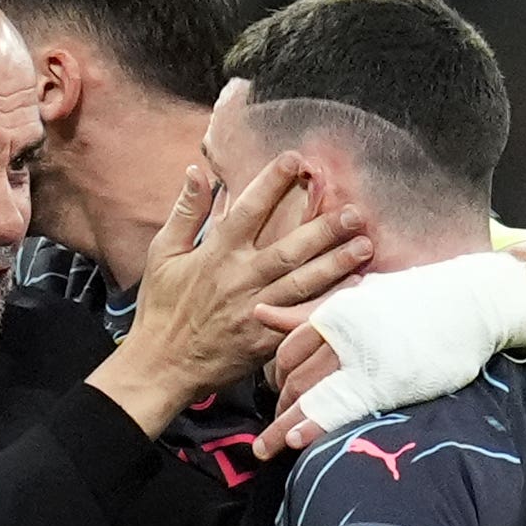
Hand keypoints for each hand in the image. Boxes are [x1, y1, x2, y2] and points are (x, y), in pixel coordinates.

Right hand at [129, 154, 369, 391]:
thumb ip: (184, 212)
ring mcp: (255, 310)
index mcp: (216, 253)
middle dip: (323, 228)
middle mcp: (240, 279)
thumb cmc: (161, 308)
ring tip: (364, 245)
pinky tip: (353, 291)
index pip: (248, 210)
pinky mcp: (265, 339)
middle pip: (289, 248)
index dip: (272, 182)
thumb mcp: (162, 254)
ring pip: (303, 283)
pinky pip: (302, 318)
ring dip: (336, 264)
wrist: (162, 366)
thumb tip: (197, 171)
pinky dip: (328, 304)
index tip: (296, 159)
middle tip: (354, 210)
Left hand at [253, 251, 525, 456]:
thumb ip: (308, 311)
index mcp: (334, 311)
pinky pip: (339, 409)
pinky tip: (296, 441)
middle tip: (267, 433)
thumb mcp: (360, 295)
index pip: (287, 352)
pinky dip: (313, 426)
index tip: (279, 396)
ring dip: (283, 426)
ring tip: (266, 448)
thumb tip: (260, 313)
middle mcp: (341, 334)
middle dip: (276, 408)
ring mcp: (362, 358)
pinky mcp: (386, 381)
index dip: (276, 379)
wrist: (474, 299)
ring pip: (308, 395)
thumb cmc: (418, 298)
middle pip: (291, 377)